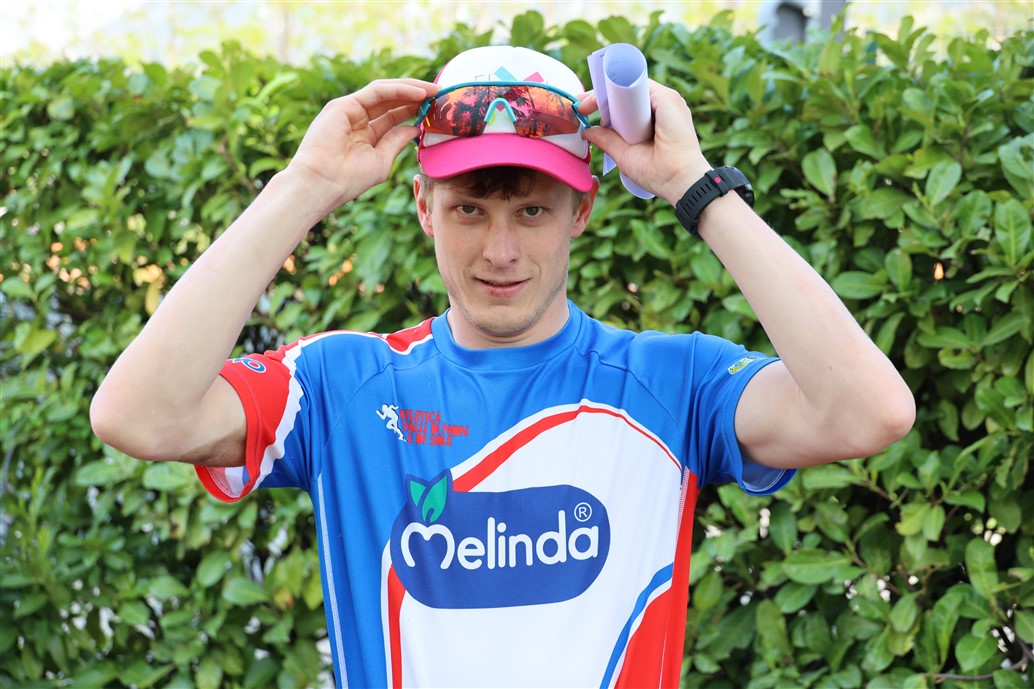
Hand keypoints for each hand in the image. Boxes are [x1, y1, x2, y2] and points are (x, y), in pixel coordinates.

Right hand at [285, 78, 438, 211]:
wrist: (323, 184)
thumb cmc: (349, 179)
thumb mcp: (381, 160)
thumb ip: (396, 141)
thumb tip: (415, 128)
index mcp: (365, 134)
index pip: (394, 115)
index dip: (415, 110)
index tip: (437, 110)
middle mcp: (357, 118)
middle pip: (392, 101)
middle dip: (417, 97)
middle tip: (441, 95)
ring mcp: (350, 109)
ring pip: (386, 91)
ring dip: (412, 89)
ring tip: (435, 91)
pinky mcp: (344, 104)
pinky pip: (377, 91)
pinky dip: (399, 90)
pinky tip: (419, 94)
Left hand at [580, 81, 712, 205]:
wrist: (679, 180)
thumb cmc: (658, 173)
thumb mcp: (624, 155)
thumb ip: (607, 141)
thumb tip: (587, 131)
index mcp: (651, 120)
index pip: (624, 104)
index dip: (603, 104)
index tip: (582, 110)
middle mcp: (659, 107)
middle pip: (625, 93)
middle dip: (600, 96)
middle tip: (579, 105)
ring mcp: (665, 101)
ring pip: (630, 87)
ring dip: (606, 92)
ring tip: (586, 104)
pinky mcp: (668, 98)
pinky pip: (641, 84)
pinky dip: (621, 87)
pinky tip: (603, 96)